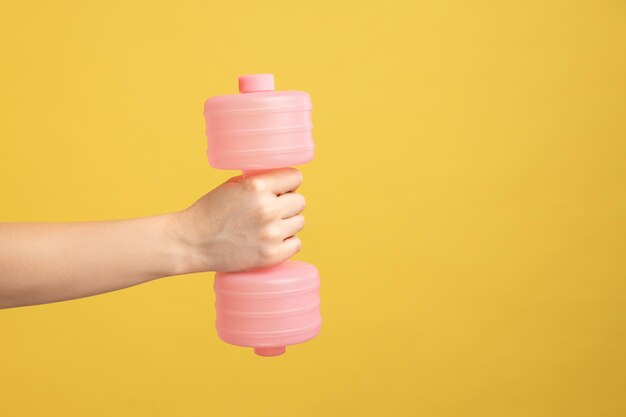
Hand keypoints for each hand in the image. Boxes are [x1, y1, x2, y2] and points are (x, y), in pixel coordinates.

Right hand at [173, 168, 305, 272]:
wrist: (192, 242)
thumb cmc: (210, 211)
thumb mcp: (232, 186)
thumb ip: (258, 182)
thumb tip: (281, 183)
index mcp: (257, 187)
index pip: (295, 178)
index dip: (288, 183)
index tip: (282, 189)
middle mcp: (267, 209)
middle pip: (300, 201)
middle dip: (288, 204)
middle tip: (273, 210)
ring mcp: (271, 233)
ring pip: (299, 222)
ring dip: (287, 223)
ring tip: (268, 226)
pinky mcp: (271, 255)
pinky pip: (296, 243)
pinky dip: (287, 242)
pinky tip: (272, 240)